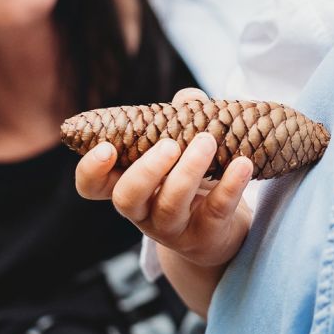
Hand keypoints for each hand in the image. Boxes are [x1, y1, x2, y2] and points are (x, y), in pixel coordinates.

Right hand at [74, 87, 254, 267]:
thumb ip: (181, 118)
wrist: (221, 230)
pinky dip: (231, 185)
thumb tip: (189, 98)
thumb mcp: (181, 148)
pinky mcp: (206, 235)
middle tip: (170, 145)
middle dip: (146, 170)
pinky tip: (242, 163)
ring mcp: (172, 228)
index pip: (92, 187)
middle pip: (127, 198)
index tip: (107, 147)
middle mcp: (143, 211)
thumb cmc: (191, 180)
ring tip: (207, 141)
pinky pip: (216, 211)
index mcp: (128, 185)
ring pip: (170, 205)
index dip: (91, 170)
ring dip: (189, 171)